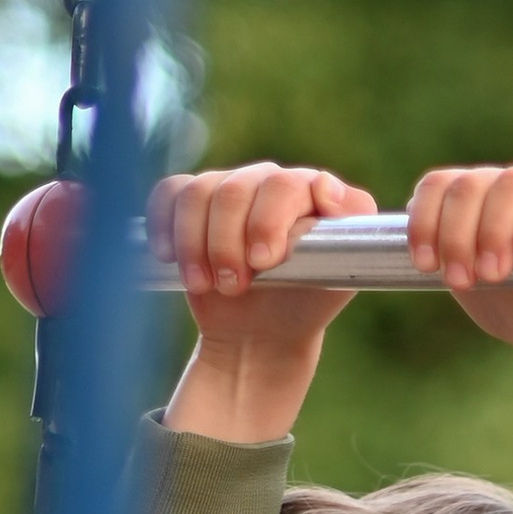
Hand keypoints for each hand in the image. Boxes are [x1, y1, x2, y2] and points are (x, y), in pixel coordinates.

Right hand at [155, 162, 375, 442]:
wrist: (263, 332)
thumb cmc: (305, 304)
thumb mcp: (340, 276)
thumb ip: (349, 231)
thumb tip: (326, 190)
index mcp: (312, 192)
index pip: (284, 185)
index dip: (268, 220)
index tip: (264, 261)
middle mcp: (272, 181)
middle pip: (234, 190)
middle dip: (227, 243)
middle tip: (234, 286)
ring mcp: (231, 187)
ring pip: (197, 194)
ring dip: (194, 245)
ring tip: (204, 285)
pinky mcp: (194, 202)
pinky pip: (168, 193)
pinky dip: (164, 226)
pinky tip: (167, 257)